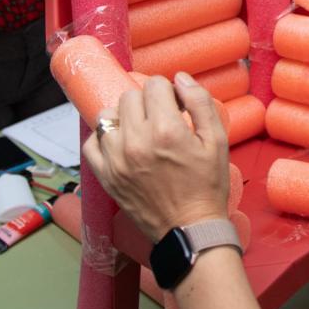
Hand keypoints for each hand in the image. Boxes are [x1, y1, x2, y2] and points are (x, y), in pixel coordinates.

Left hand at [83, 73, 229, 241]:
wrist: (190, 229)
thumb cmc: (207, 186)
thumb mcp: (217, 141)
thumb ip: (200, 103)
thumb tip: (181, 79)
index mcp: (166, 130)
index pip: (155, 85)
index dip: (169, 92)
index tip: (176, 106)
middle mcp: (136, 142)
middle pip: (130, 97)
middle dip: (147, 103)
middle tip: (160, 120)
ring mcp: (116, 160)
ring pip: (108, 116)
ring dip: (124, 118)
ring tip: (139, 132)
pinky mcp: (106, 176)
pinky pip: (92, 144)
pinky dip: (104, 140)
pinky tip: (121, 146)